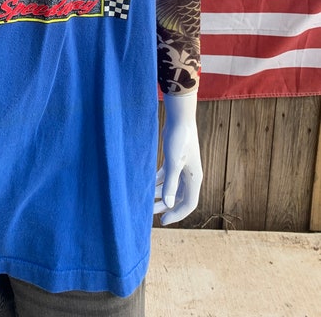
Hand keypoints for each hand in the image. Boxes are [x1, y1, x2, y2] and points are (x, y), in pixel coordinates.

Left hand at [154, 91, 201, 225]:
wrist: (180, 119)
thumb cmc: (179, 140)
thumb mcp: (173, 163)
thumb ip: (170, 184)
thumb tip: (167, 204)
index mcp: (194, 179)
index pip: (188, 204)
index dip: (176, 214)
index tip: (162, 221)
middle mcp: (190, 175)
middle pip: (179, 197)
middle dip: (166, 206)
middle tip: (151, 214)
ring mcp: (183, 167)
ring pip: (172, 187)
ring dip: (160, 194)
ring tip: (146, 199)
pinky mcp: (174, 159)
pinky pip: (167, 176)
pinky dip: (158, 181)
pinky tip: (148, 184)